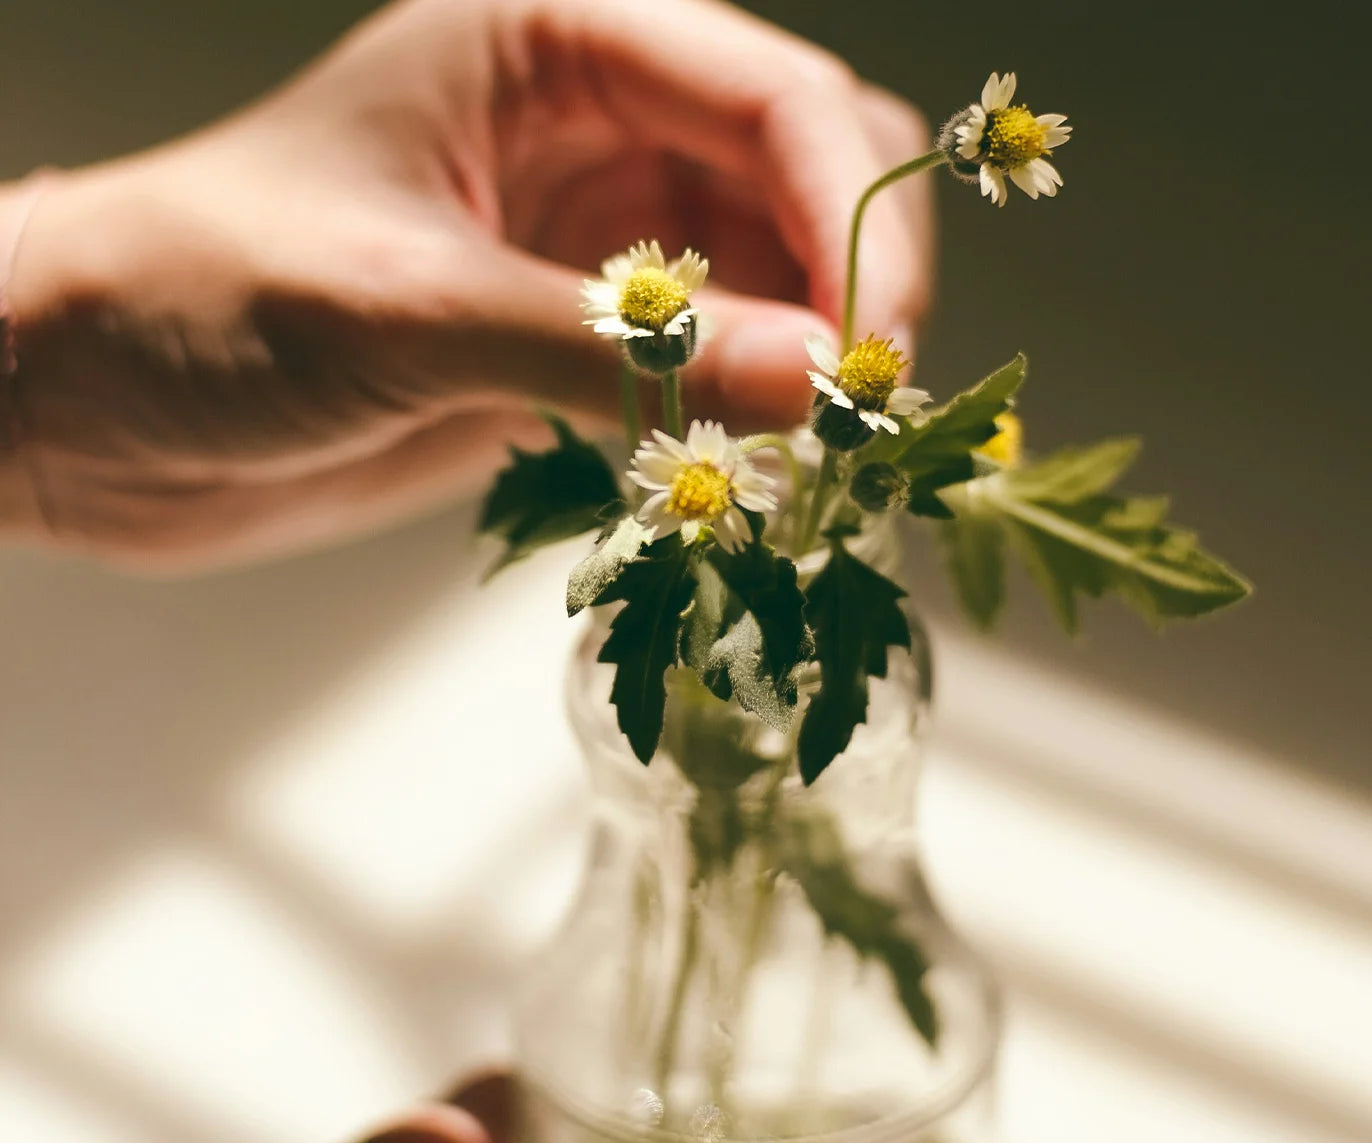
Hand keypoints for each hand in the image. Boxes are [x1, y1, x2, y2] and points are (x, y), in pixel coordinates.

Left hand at [0, 0, 931, 567]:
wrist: (101, 407)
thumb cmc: (199, 304)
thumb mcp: (405, 313)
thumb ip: (612, 350)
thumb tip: (810, 386)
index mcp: (553, 41)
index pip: (776, 99)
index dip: (852, 223)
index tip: (869, 361)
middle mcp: (594, 122)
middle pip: (808, 172)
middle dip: (852, 289)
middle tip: (857, 421)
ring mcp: (593, 233)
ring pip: (778, 272)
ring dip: (809, 361)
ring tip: (806, 462)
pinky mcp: (580, 332)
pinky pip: (715, 357)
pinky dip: (750, 413)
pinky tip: (742, 470)